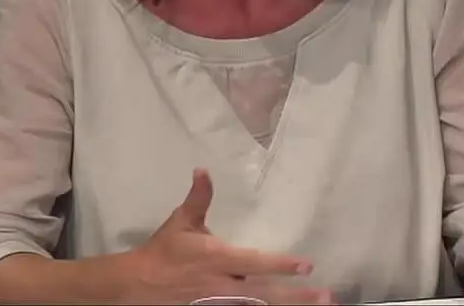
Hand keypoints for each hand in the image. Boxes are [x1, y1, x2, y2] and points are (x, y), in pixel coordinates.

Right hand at [126, 169, 334, 304]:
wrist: (137, 286)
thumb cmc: (164, 251)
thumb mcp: (181, 222)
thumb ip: (198, 198)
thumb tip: (203, 170)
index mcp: (218, 259)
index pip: (255, 263)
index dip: (281, 265)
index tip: (307, 265)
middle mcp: (223, 285)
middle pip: (265, 295)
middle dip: (296, 297)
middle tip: (325, 297)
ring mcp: (220, 303)